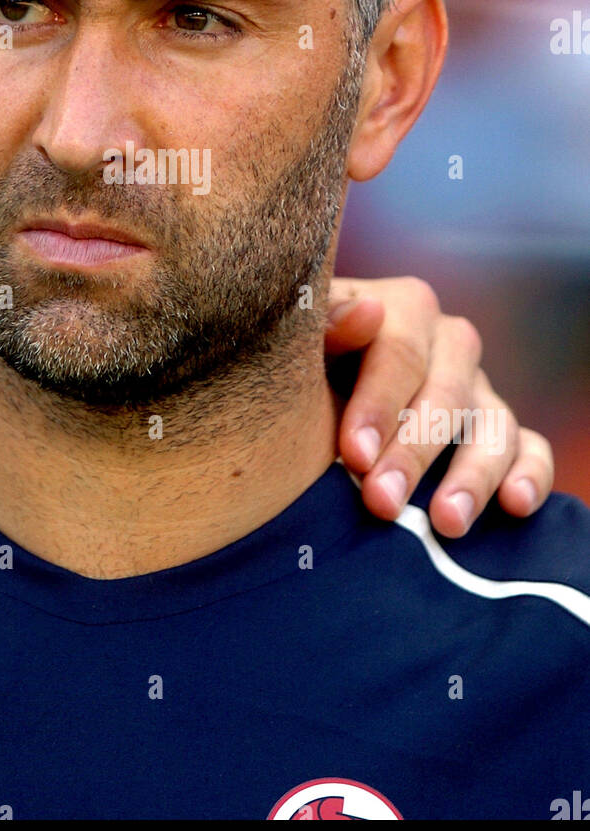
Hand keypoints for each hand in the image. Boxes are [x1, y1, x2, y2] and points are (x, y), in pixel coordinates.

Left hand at [325, 276, 553, 537]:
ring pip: (494, 424)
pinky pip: (531, 447)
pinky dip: (530, 474)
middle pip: (446, 394)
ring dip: (474, 475)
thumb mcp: (301, 343)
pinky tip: (516, 505)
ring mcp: (478, 386)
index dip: (378, 405)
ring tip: (447, 522)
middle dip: (413, 453)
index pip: (400, 352)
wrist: (310, 387)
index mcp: (402, 308)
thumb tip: (367, 313)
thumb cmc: (299, 363)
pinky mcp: (498, 428)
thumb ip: (326, 327)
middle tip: (381, 502)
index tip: (353, 456)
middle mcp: (449, 342)